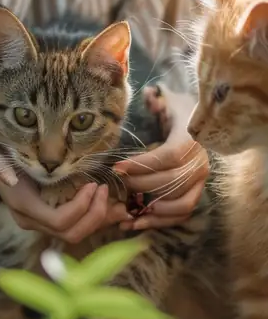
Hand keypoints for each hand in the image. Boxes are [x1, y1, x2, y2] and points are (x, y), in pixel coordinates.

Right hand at [0, 174, 128, 243]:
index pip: (58, 221)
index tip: (93, 185)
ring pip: (74, 233)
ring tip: (108, 195)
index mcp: (22, 205)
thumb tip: (10, 179)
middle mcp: (31, 220)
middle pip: (70, 234)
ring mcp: (39, 221)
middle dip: (94, 216)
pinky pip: (73, 224)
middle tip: (104, 189)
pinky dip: (92, 216)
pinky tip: (104, 201)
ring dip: (96, 218)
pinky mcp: (46, 215)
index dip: (80, 208)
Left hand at [114, 88, 207, 230]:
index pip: (167, 156)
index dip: (143, 165)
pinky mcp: (197, 195)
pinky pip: (181, 214)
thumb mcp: (168, 101)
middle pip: (170, 182)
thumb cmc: (176, 113)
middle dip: (140, 186)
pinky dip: (159, 222)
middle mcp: (199, 163)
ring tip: (126, 209)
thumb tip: (150, 96)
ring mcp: (201, 182)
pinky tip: (136, 223)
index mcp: (191, 140)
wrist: (196, 125)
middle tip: (119, 183)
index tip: (118, 168)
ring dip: (150, 210)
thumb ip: (156, 100)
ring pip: (179, 204)